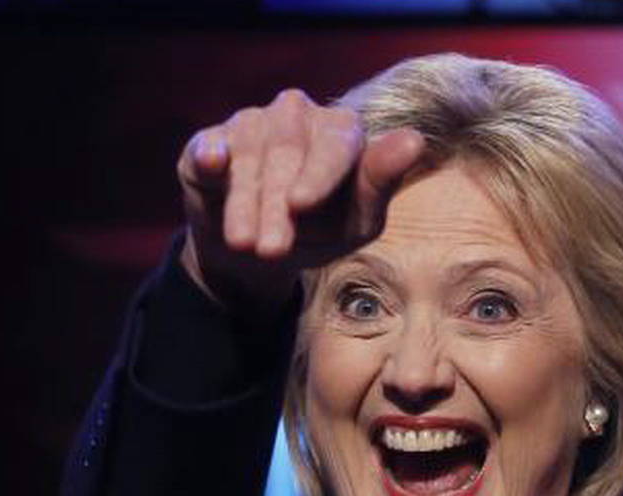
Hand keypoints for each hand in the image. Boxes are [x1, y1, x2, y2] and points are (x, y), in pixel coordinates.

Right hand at [176, 89, 426, 320]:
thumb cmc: (321, 231)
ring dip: (245, 202)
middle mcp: (297, 115)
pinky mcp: (211, 140)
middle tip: (272, 250)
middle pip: (286, 154)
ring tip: (244, 243)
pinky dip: (210, 154)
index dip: (319, 173)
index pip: (336, 143)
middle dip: (277, 206)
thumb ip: (381, 183)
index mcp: (341, 130)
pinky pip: (209, 144)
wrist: (259, 253)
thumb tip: (413, 139)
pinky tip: (211, 163)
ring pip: (248, 155)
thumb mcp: (357, 222)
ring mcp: (252, 122)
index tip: (302, 204)